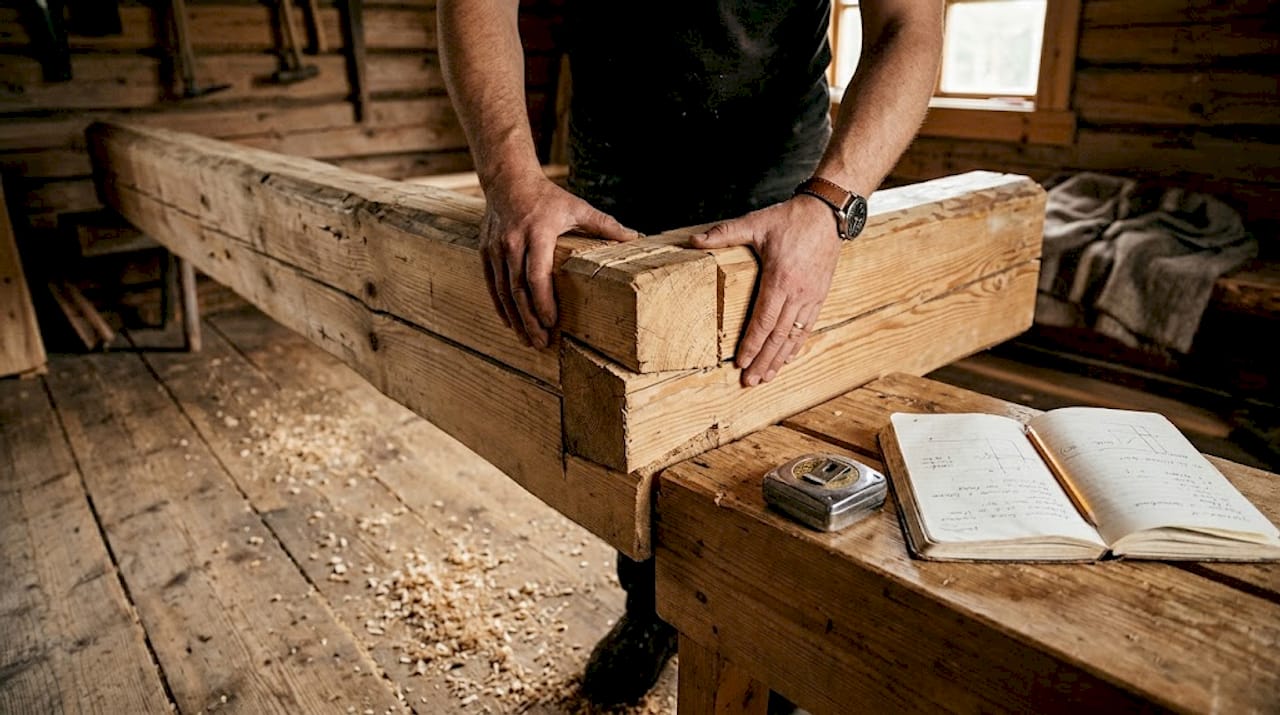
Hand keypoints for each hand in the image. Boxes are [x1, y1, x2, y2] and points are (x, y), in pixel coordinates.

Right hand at [481, 176, 639, 348]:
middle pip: (518, 290)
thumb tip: (635, 237)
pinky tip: (510, 323)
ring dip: (516, 319)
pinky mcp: (485, 252)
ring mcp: (496, 249)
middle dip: (530, 320)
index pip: (537, 274)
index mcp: (538, 233)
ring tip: (528, 340)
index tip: (552, 322)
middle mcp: (513, 243)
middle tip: (541, 343)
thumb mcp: (577, 207)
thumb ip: (604, 224)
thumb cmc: (546, 196)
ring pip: (503, 291)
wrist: (507, 179)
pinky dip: (500, 306)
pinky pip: (491, 284)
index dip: (543, 301)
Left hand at [691, 195, 841, 385]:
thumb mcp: (755, 222)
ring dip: (779, 359)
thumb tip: (694, 241)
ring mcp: (811, 296)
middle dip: (763, 361)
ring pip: (793, 336)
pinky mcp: (820, 295)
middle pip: (778, 336)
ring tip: (766, 377)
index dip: (751, 344)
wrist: (828, 213)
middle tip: (750, 381)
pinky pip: (807, 326)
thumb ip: (724, 233)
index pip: (763, 320)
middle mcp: (797, 293)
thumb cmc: (791, 218)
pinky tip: (787, 358)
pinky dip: (796, 345)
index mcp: (780, 279)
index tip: (740, 362)